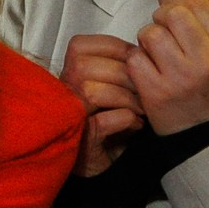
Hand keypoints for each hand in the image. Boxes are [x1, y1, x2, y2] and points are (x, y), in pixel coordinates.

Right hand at [62, 30, 146, 178]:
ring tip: (143, 106)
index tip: (137, 57)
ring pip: (91, 92)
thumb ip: (119, 65)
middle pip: (84, 67)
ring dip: (126, 97)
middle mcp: (63, 94)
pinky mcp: (82, 142)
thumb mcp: (115, 85)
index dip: (114, 47)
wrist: (112, 161)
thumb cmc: (115, 119)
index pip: (79, 46)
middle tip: (145, 87)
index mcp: (69, 74)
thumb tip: (142, 49)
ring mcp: (70, 119)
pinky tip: (137, 124)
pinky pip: (103, 121)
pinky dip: (126, 119)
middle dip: (124, 73)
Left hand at [132, 0, 208, 135]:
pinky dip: (137, 62)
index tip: (170, 5)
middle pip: (170, 14)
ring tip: (156, 52)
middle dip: (160, 17)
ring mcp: (181, 77)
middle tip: (162, 28)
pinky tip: (147, 70)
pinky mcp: (156, 94)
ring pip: (149, 34)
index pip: (197, 4)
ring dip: (147, 39)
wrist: (208, 137)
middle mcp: (208, 60)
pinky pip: (135, 59)